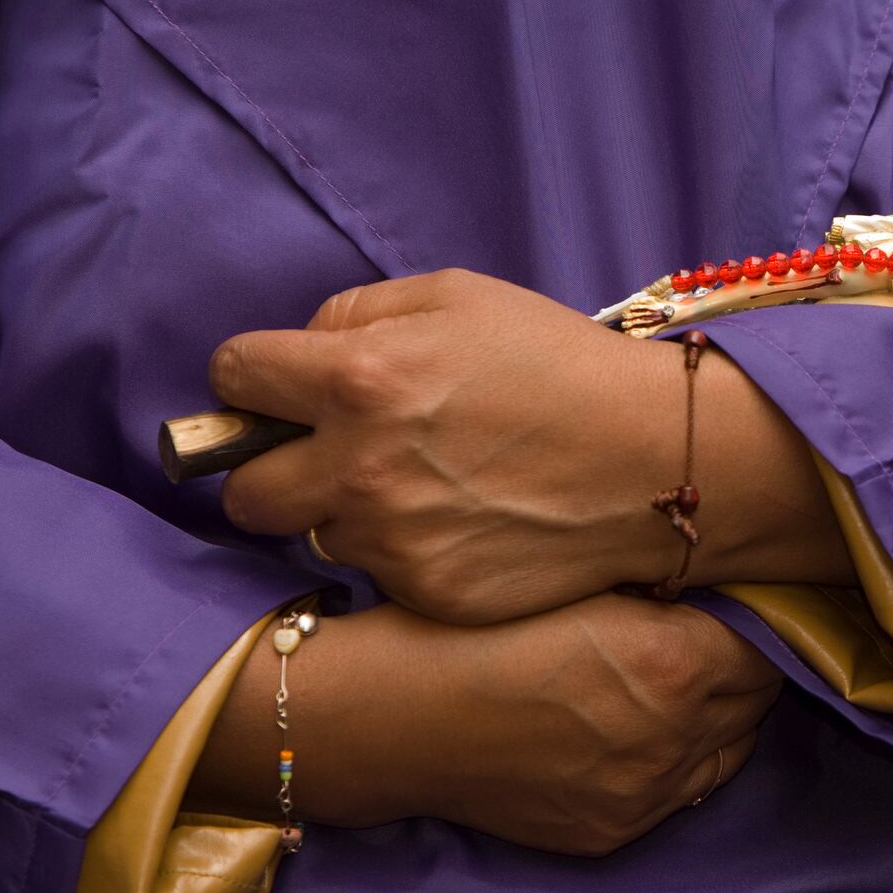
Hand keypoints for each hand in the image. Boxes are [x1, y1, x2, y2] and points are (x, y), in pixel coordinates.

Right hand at [188, 594, 782, 855]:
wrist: (386, 716)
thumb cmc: (465, 625)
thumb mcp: (574, 579)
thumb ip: (659, 584)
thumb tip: (713, 576)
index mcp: (674, 663)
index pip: (766, 637)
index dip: (752, 610)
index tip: (734, 592)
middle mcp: (672, 738)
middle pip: (756, 697)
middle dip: (738, 662)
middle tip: (703, 629)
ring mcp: (643, 796)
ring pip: (726, 750)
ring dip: (714, 714)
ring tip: (671, 680)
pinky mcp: (610, 833)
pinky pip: (678, 793)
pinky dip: (673, 760)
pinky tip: (632, 727)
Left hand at [207, 269, 851, 622]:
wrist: (658, 459)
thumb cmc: (562, 363)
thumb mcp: (460, 296)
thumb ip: (360, 312)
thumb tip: (301, 347)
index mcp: (358, 376)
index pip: (234, 376)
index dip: (255, 379)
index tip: (279, 388)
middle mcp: (358, 467)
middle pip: (244, 490)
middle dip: (273, 467)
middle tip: (332, 454)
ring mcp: (392, 542)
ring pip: (316, 535)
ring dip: (348, 511)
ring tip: (426, 485)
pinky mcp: (427, 596)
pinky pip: (378, 575)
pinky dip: (405, 552)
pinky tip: (464, 523)